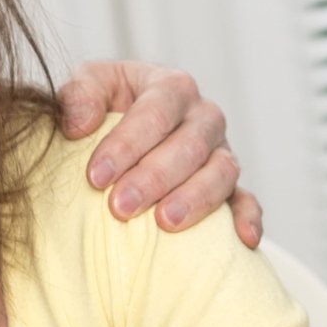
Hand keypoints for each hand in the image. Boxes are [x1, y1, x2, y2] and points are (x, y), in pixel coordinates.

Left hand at [57, 60, 262, 248]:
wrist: (117, 129)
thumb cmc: (101, 107)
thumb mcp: (86, 87)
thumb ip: (79, 95)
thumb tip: (80, 124)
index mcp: (170, 87)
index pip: (156, 111)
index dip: (127, 144)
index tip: (96, 177)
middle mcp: (202, 117)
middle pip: (189, 145)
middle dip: (154, 177)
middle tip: (120, 207)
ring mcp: (219, 152)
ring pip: (221, 172)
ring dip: (195, 198)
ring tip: (164, 223)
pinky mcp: (227, 186)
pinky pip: (245, 200)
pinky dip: (247, 218)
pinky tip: (243, 239)